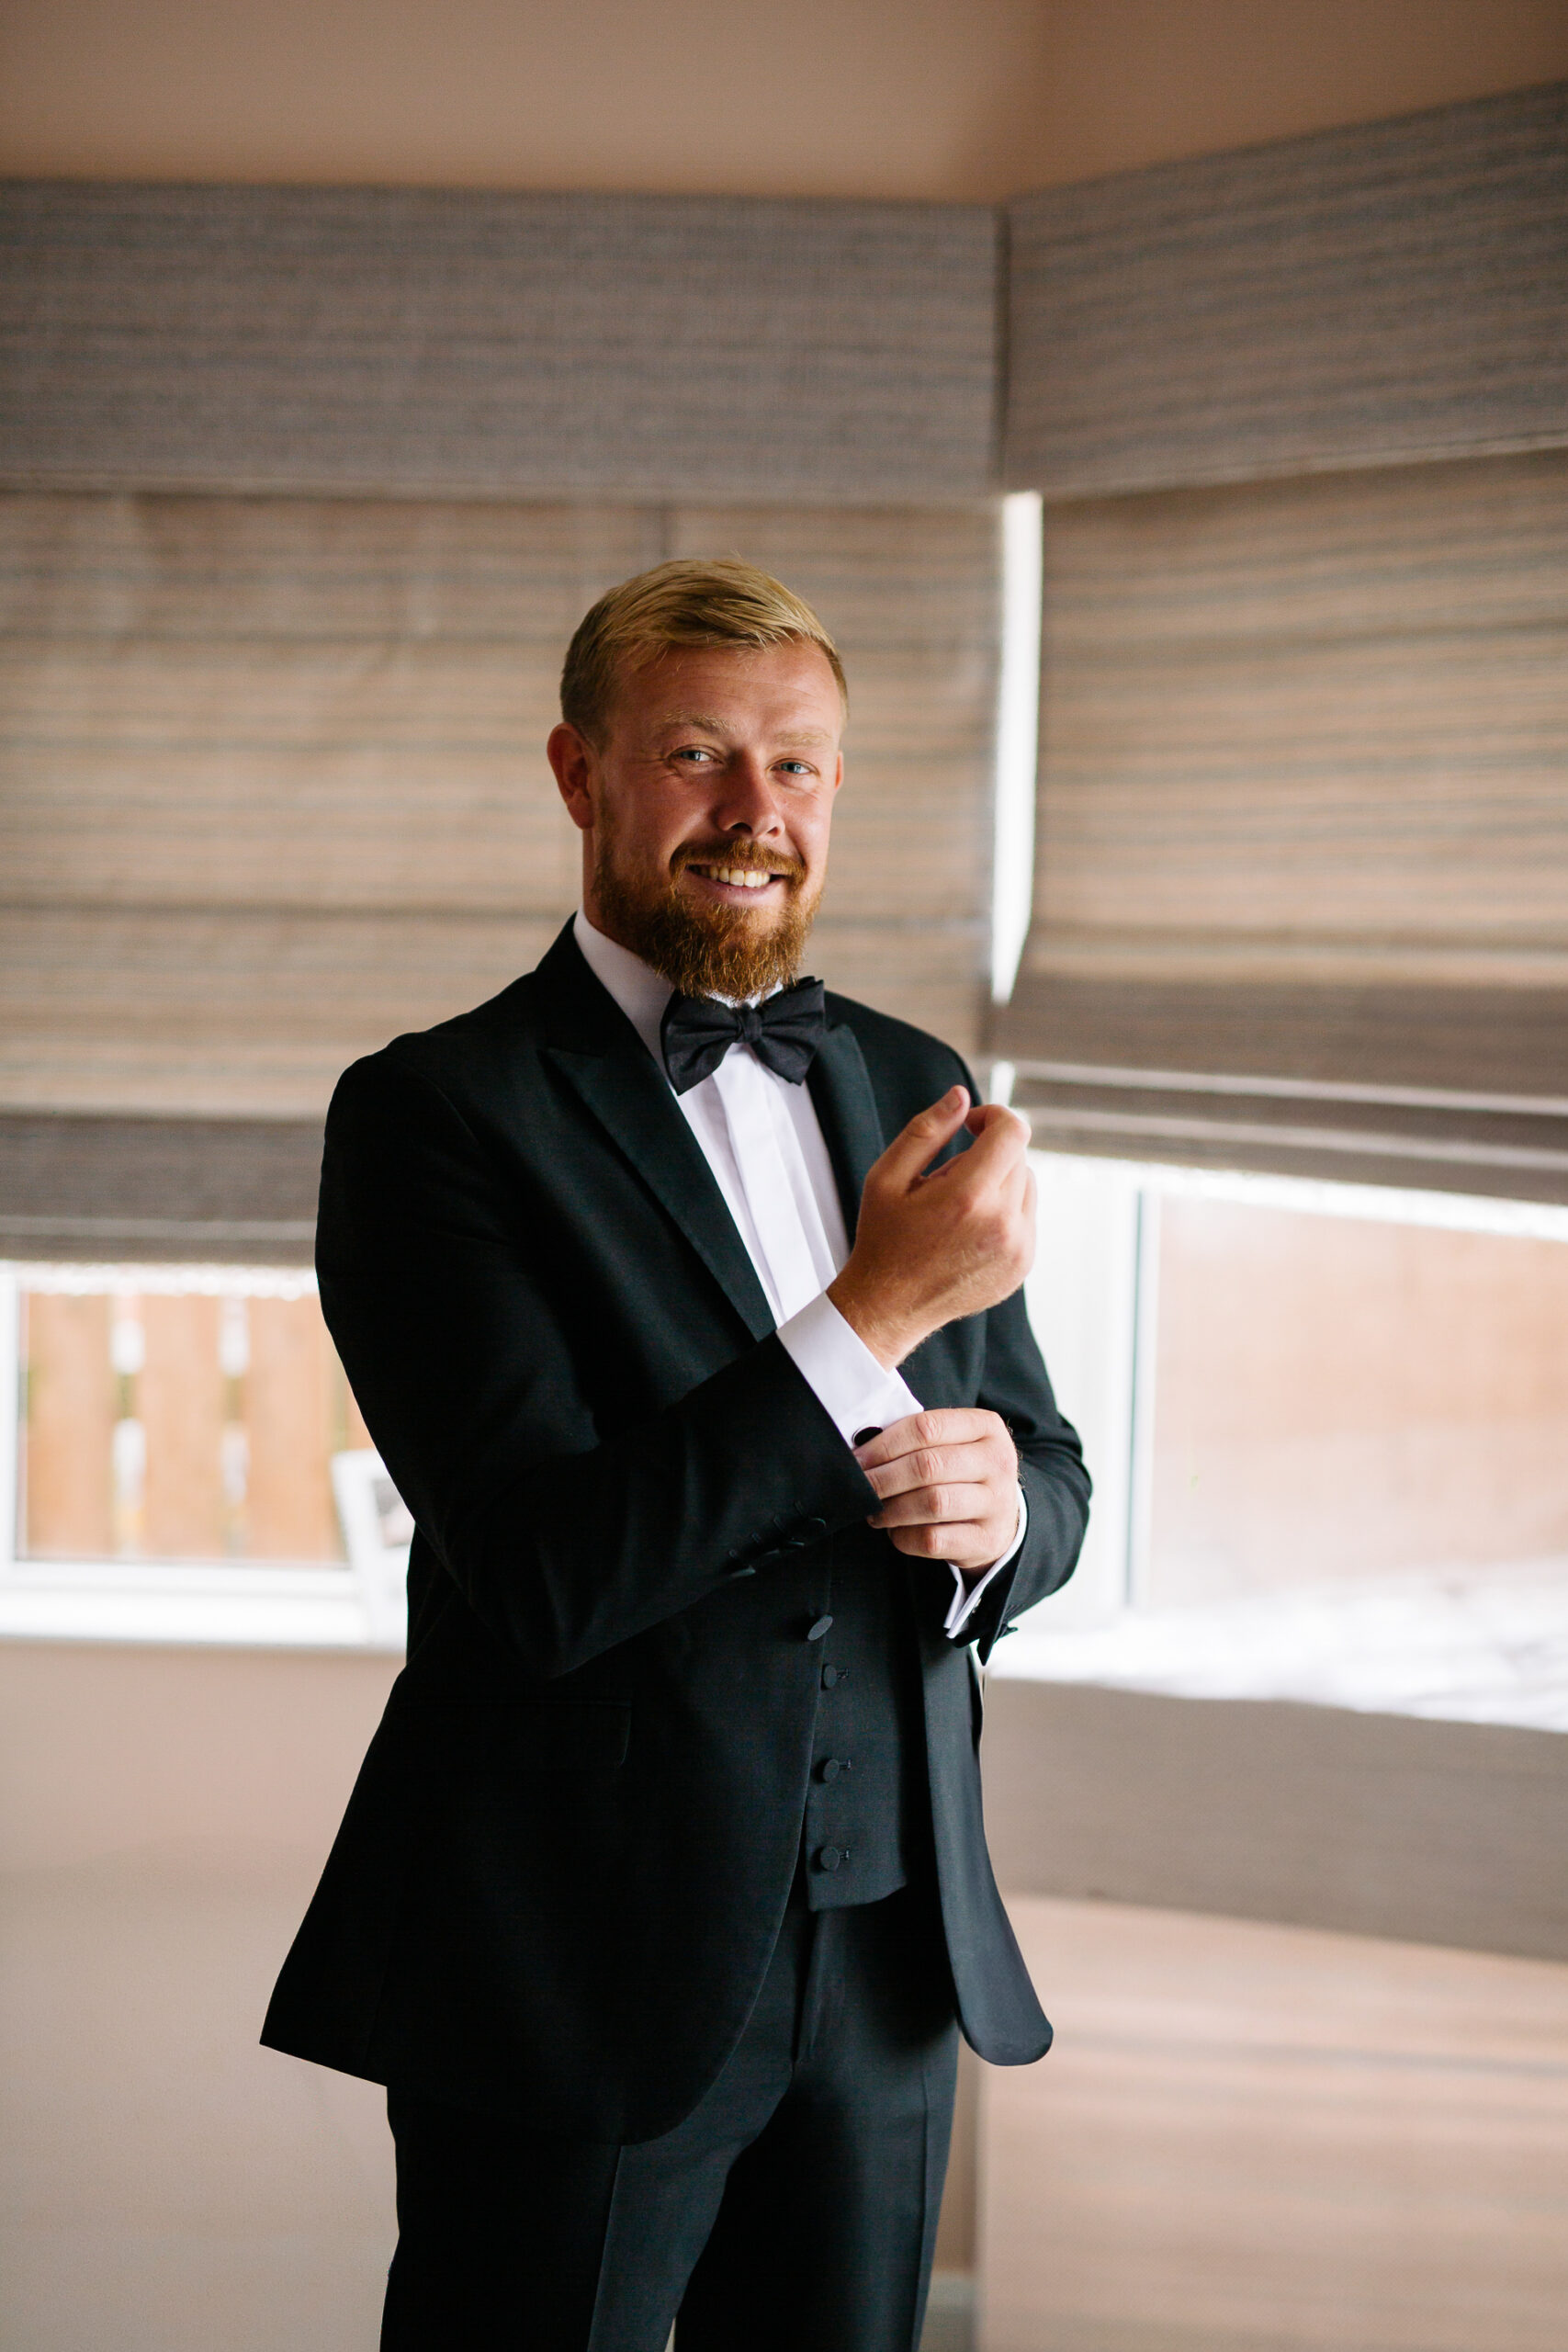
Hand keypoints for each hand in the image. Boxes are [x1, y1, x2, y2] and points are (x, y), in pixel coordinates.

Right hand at [827, 1085, 1034, 1367]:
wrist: (888, 1307)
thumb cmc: (884, 1240)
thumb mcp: (887, 1177)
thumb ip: (926, 1130)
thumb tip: (961, 1097)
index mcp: (968, 1198)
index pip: (1012, 1131)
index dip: (992, 1116)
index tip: (969, 1126)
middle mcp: (1003, 1224)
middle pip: (1017, 1156)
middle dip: (986, 1154)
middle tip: (945, 1180)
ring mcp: (1019, 1248)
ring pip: (1026, 1184)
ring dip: (998, 1181)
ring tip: (956, 1208)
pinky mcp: (1024, 1264)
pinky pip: (1027, 1215)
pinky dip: (1004, 1211)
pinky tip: (968, 1231)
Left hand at [855, 1409, 1020, 1572]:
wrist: (999, 1518)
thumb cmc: (962, 1473)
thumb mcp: (952, 1444)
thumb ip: (916, 1440)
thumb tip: (862, 1452)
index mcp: (985, 1427)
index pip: (927, 1428)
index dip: (885, 1445)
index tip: (858, 1459)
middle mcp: (998, 1461)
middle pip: (927, 1466)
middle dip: (884, 1478)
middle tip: (861, 1487)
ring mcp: (997, 1503)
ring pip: (932, 1503)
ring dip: (893, 1509)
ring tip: (875, 1511)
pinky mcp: (987, 1539)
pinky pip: (934, 1539)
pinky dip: (905, 1536)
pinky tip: (896, 1531)